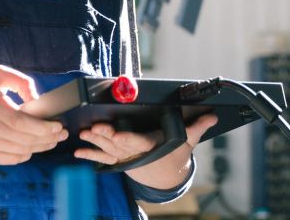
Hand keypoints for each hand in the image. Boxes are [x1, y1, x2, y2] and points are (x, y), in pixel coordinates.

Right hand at [0, 64, 67, 164]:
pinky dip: (26, 154)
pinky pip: (13, 159)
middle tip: (62, 134)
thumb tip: (36, 98)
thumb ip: (20, 81)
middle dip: (49, 138)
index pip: (23, 124)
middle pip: (26, 139)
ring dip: (41, 147)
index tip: (58, 126)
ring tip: (53, 141)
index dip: (43, 128)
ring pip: (22, 151)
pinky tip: (34, 147)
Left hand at [76, 113, 217, 189]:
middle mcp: (137, 153)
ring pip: (109, 150)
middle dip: (106, 136)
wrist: (165, 173)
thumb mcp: (187, 140)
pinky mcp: (119, 159)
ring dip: (95, 143)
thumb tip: (212, 116)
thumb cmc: (175, 151)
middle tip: (93, 128)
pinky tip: (77, 150)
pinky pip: (102, 158)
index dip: (126, 139)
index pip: (138, 142)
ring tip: (84, 134)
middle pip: (119, 145)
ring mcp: (126, 157)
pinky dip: (89, 154)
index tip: (116, 134)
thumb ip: (197, 126)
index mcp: (152, 146)